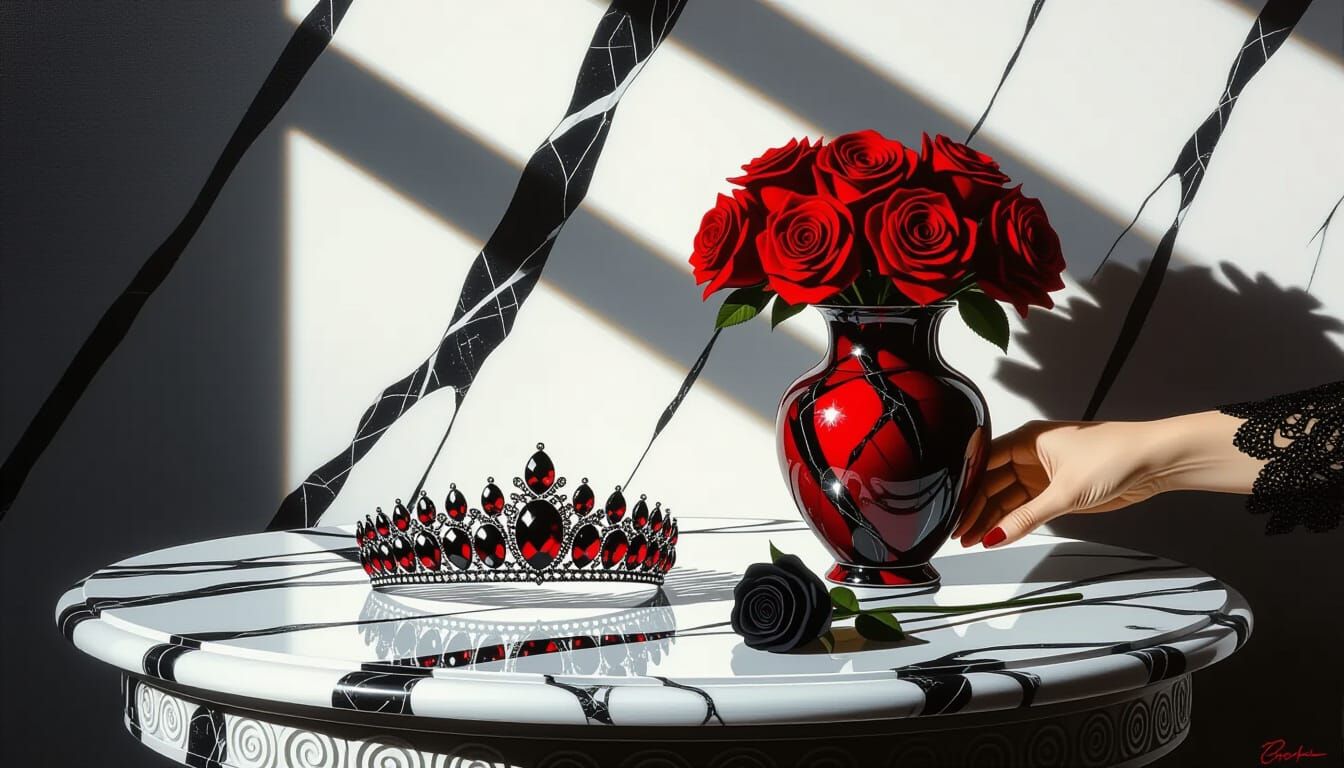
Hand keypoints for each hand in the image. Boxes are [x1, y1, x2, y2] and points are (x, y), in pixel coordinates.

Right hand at [953, 412, 1261, 547]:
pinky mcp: (1058, 490)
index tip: (953, 511)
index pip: (983, 464)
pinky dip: (1014, 522)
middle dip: (976, 509)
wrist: (1156, 461)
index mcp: (1027, 440)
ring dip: (992, 519)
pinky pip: (1027, 508)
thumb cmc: (1115, 456)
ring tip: (973, 540)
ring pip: (1008, 498)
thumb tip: (996, 537)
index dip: (966, 489)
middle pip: (992, 484)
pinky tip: (998, 535)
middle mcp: (1031, 454)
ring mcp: (1044, 473)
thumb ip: (1026, 518)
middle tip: (960, 534)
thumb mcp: (1065, 492)